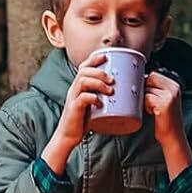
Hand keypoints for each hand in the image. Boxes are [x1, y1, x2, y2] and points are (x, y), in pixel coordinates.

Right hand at [41, 51, 111, 169]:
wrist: (68, 136)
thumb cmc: (82, 120)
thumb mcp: (92, 105)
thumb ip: (101, 96)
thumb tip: (122, 91)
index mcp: (78, 87)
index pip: (83, 66)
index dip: (94, 59)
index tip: (106, 56)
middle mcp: (74, 90)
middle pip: (84, 71)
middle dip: (100, 72)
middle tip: (112, 79)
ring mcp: (73, 99)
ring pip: (82, 81)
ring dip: (98, 83)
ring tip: (110, 90)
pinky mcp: (74, 109)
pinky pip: (82, 98)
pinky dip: (92, 98)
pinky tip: (100, 103)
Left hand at [143, 71, 191, 175]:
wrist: (173, 137)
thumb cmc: (165, 120)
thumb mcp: (163, 101)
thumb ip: (156, 90)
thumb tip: (138, 81)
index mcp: (174, 85)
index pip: (154, 74)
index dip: (145, 82)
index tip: (142, 92)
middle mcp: (174, 88)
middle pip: (150, 78)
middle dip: (144, 89)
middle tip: (144, 101)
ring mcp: (170, 95)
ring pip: (147, 88)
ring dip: (144, 98)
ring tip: (149, 108)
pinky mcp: (164, 104)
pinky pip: (146, 98)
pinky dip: (145, 105)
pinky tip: (150, 112)